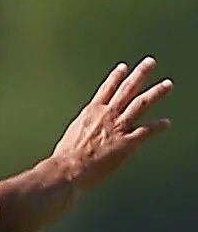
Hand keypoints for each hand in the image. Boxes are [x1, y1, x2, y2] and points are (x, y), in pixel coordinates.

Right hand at [53, 57, 171, 192]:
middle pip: (127, 89)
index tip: (123, 67)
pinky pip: (146, 131)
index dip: (116, 77)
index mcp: (91, 111)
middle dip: (140, 74)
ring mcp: (118, 127)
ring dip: (156, 92)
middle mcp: (107, 114)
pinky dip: (157, 127)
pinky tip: (166, 124)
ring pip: (141, 104)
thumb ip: (84, 128)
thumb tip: (85, 131)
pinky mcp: (126, 142)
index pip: (106, 88)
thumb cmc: (65, 156)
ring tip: (167, 84)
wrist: (69, 168)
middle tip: (150, 63)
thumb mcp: (72, 134)